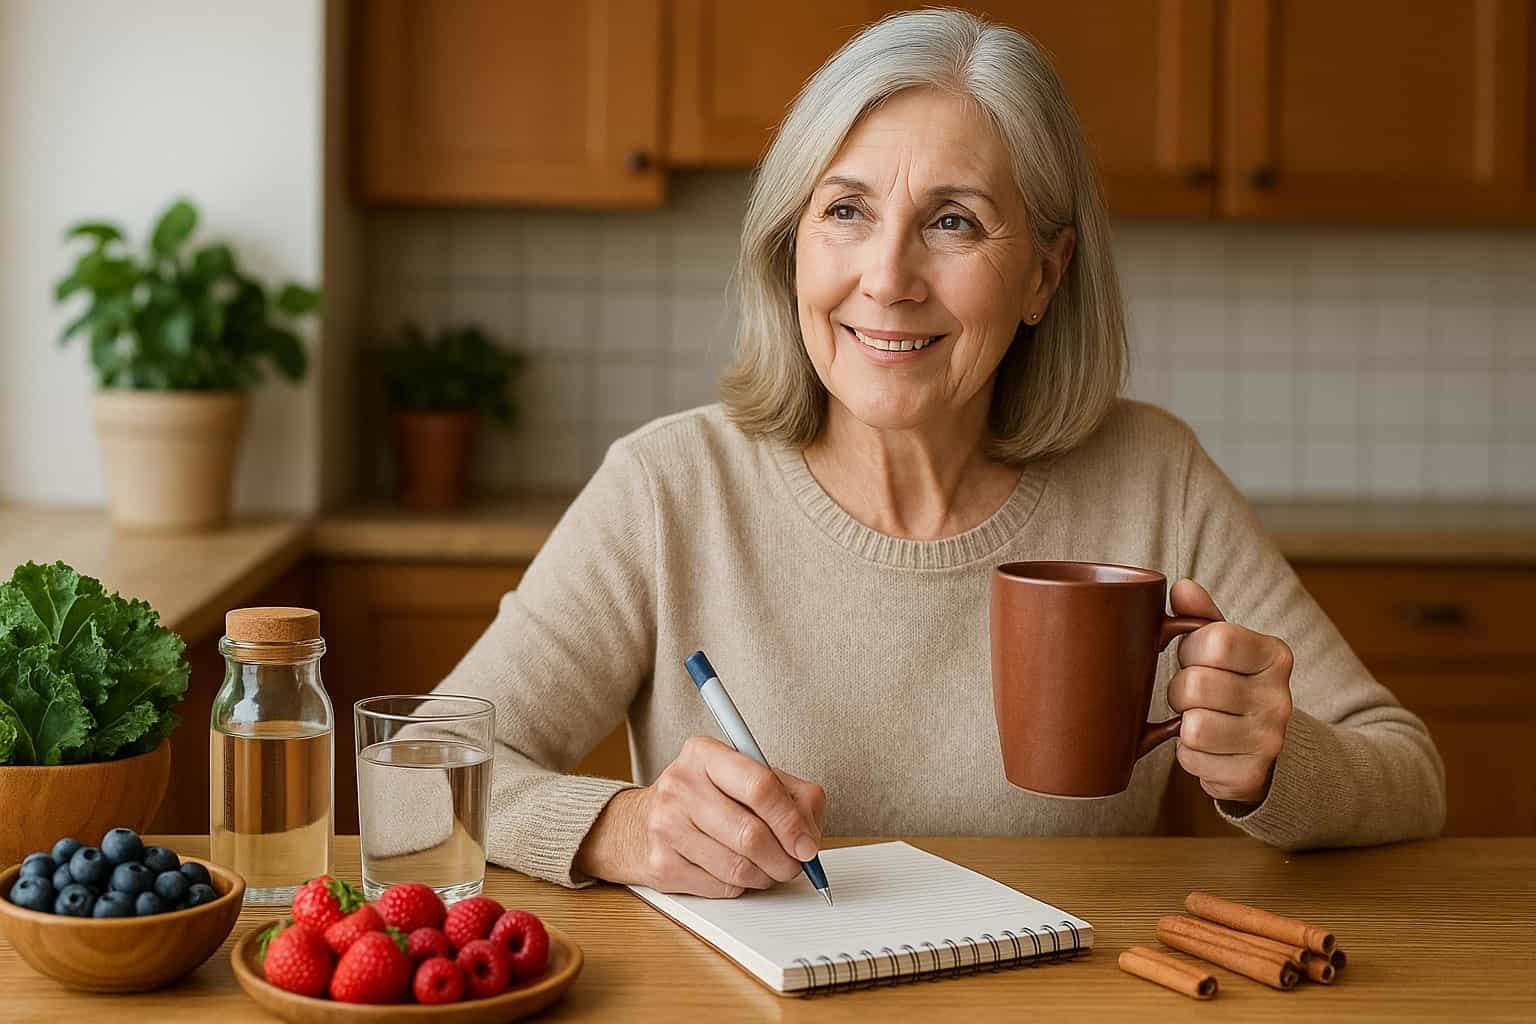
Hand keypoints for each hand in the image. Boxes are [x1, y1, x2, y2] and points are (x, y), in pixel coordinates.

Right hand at [574, 735, 826, 896]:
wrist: (639, 823)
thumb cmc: (707, 798)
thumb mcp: (747, 777)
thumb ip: (790, 795)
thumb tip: (809, 836)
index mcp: (705, 754)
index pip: (760, 786)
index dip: (791, 821)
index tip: (807, 844)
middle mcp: (680, 785)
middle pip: (750, 834)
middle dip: (784, 859)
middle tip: (795, 865)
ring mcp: (666, 826)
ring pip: (738, 868)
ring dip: (765, 876)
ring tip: (768, 868)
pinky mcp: (661, 864)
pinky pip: (720, 887)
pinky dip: (740, 887)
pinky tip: (736, 872)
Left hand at [1166, 580, 1294, 806]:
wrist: (1268, 750)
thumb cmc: (1234, 686)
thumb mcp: (1225, 647)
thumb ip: (1201, 617)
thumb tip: (1181, 587)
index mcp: (1275, 656)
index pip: (1214, 640)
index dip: (1190, 649)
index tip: (1195, 658)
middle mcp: (1280, 698)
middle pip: (1196, 685)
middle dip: (1180, 691)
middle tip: (1193, 696)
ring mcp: (1270, 740)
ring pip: (1193, 726)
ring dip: (1183, 724)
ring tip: (1199, 720)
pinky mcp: (1252, 775)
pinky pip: (1192, 760)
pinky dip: (1189, 755)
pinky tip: (1208, 749)